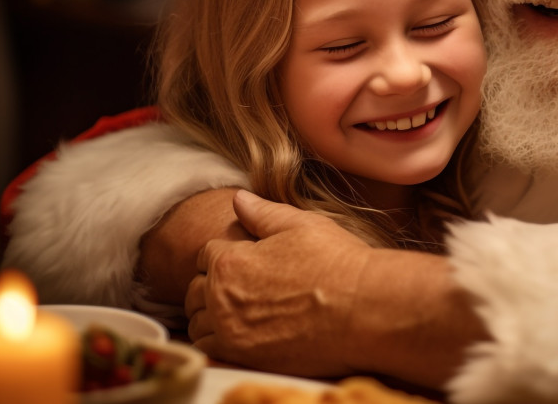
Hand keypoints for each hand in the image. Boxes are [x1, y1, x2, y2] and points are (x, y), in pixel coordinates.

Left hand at [185, 190, 370, 377]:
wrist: (362, 309)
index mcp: (230, 261)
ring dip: (210, 314)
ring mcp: (229, 331)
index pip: (205, 254)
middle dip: (211, 284)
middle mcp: (221, 297)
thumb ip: (262, 213)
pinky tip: (240, 333)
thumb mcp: (301, 224)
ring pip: (198, 322)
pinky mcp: (241, 358)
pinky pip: (209, 349)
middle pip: (194, 290)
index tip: (243, 260)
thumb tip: (238, 199)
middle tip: (241, 285)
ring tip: (238, 310)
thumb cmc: (336, 262)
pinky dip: (217, 340)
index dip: (224, 254)